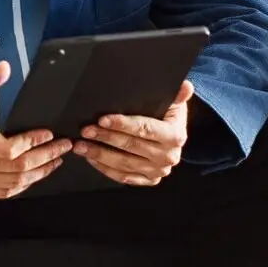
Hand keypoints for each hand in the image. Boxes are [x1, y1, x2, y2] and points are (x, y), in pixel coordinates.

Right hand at [0, 61, 72, 199]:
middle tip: (62, 147)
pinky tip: (34, 174)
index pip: (9, 149)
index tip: (49, 134)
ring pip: (12, 184)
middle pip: (16, 168)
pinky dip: (21, 185)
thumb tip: (6, 67)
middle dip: (45, 157)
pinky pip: (2, 193)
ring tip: (55, 161)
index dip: (33, 143)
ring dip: (38, 173)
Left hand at [75, 80, 192, 186]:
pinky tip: (91, 159)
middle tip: (85, 131)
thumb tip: (186, 86)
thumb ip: (177, 95)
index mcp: (175, 136)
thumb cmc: (169, 115)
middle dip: (105, 138)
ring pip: (124, 164)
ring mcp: (158, 171)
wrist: (174, 135)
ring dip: (100, 155)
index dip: (122, 124)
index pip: (144, 129)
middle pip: (131, 146)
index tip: (102, 120)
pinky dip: (105, 169)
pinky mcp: (149, 180)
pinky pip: (124, 177)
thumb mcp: (174, 102)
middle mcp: (168, 157)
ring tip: (81, 146)